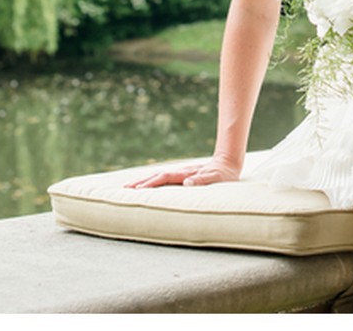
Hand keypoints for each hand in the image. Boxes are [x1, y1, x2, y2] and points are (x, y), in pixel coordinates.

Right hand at [125, 157, 241, 188]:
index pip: (164, 178)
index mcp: (186, 173)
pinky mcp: (181, 176)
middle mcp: (180, 172)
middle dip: (140, 182)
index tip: (138, 189)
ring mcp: (180, 173)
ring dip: (143, 181)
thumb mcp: (216, 178)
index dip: (151, 183)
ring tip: (128, 187)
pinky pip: (163, 179)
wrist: (228, 163)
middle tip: (123, 189)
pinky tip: (144, 186)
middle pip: (156, 175)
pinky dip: (151, 181)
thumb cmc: (224, 174)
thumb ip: (202, 179)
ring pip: (158, 176)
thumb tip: (186, 183)